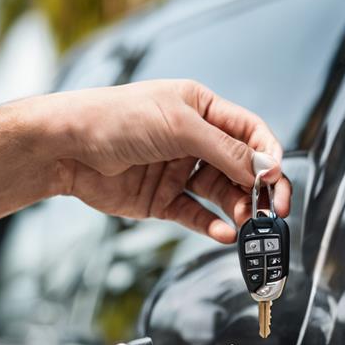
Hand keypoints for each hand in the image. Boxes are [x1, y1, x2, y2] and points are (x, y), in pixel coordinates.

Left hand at [56, 79, 291, 243]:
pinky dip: (211, 226)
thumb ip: (225, 150)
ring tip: (246, 223)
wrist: (67, 148)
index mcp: (201, 109)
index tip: (277, 177)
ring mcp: (178, 171)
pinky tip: (224, 234)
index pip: (249, 132)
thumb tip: (266, 169)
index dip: (268, 154)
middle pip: (241, 167)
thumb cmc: (118, 120)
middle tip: (274, 211)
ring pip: (221, 194)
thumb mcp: (178, 127)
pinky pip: (195, 215)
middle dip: (260, 189)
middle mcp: (194, 140)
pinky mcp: (161, 200)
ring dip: (238, 209)